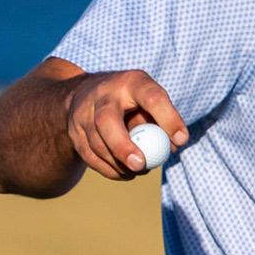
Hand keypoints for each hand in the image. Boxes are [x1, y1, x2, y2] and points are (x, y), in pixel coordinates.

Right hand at [64, 70, 188, 179]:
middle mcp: (103, 95)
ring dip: (119, 163)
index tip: (181, 140)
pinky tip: (125, 173)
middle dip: (123, 146)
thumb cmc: (132, 99)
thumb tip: (172, 146)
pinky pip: (89, 156)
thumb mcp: (149, 98)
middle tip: (141, 165)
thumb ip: (163, 120)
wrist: (85, 93)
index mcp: (131, 82)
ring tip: (141, 169)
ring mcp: (83, 113)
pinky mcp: (73, 132)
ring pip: (96, 144)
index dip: (168, 118)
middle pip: (107, 121)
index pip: (151, 97)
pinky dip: (109, 169)